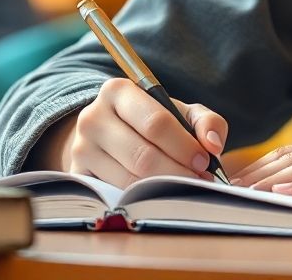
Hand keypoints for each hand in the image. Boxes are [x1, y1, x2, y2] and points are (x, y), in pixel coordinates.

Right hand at [50, 77, 228, 188]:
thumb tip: (213, 144)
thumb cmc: (151, 121)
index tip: (205, 161)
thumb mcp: (179, 112)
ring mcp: (81, 149)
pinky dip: (142, 200)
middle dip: (177, 171)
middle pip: (142, 155)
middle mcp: (92, 117)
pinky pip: (115, 195)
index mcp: (117, 91)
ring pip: (129, 179)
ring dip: (163, 189)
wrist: (107, 133)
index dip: (184, 146)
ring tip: (185, 188)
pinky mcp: (78, 177)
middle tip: (199, 180)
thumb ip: (205, 121)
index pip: (156, 123)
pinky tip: (159, 196)